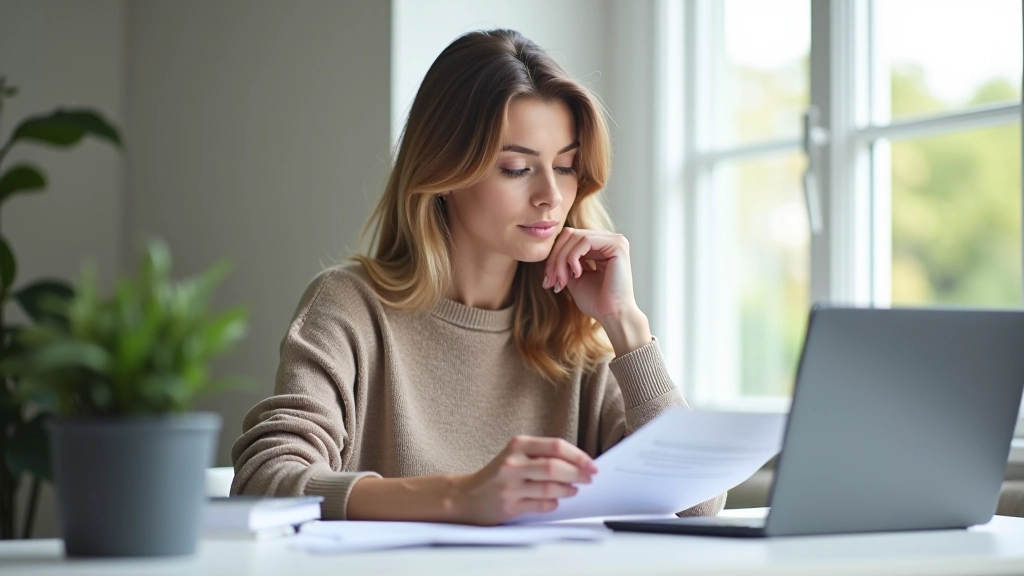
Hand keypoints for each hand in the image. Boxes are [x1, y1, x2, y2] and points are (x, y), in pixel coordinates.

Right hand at [453, 436, 597, 524]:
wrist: (467, 495)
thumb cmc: (499, 474)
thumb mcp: (517, 455)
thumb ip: (542, 455)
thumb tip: (578, 463)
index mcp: (518, 445)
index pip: (556, 446)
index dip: (578, 456)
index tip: (592, 464)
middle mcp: (513, 463)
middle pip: (554, 466)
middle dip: (578, 473)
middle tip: (589, 478)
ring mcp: (510, 485)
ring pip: (550, 488)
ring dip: (568, 490)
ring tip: (573, 490)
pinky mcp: (509, 506)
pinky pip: (540, 505)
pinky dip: (553, 504)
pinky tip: (555, 501)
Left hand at [542, 228, 652, 354]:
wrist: (612, 316)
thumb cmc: (596, 301)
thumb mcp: (573, 277)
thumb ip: (564, 261)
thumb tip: (547, 251)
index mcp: (599, 247)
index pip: (569, 238)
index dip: (553, 256)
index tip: (548, 280)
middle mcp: (608, 240)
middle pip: (570, 234)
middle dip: (555, 258)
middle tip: (550, 280)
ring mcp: (615, 240)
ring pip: (575, 237)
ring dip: (562, 260)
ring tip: (562, 280)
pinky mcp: (617, 245)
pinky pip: (585, 241)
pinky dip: (574, 257)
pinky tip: (577, 274)